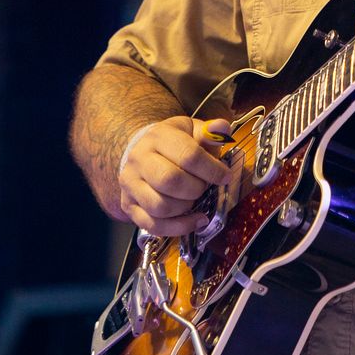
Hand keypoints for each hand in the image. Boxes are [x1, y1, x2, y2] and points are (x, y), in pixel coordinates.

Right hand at [117, 116, 236, 235]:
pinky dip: (179, 227)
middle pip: (171, 181)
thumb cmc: (174, 143)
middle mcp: (139, 159)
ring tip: (195, 199)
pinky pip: (153, 225)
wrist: (141, 152)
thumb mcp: (191, 131)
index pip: (188, 155)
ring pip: (160, 206)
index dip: (212, 169)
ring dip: (186, 207)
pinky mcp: (128, 205)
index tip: (225, 176)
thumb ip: (209, 133)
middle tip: (205, 186)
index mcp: (158, 137)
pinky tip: (195, 220)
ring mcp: (130, 184)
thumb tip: (222, 127)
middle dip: (196, 188)